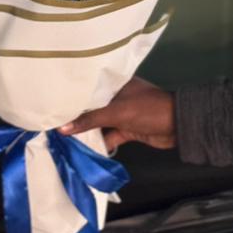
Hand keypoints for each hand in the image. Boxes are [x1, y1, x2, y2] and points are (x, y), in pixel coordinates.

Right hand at [60, 77, 175, 152]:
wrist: (179, 127)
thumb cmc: (148, 110)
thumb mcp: (117, 112)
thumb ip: (90, 120)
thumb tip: (63, 128)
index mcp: (116, 83)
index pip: (90, 87)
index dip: (74, 94)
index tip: (53, 100)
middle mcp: (117, 96)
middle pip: (93, 106)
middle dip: (77, 115)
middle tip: (53, 121)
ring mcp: (122, 114)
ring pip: (100, 122)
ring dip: (87, 130)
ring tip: (63, 136)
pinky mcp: (127, 129)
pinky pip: (109, 136)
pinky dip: (100, 142)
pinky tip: (84, 148)